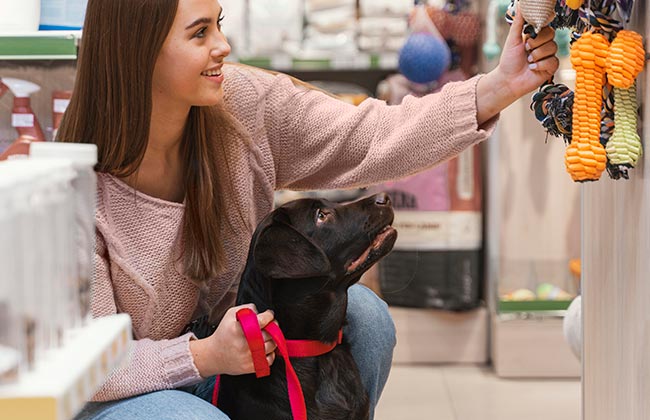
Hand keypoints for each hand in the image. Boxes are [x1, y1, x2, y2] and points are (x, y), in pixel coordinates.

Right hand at [190, 304, 276, 376]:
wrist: (214, 355)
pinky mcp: (251, 367)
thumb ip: (247, 308)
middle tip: (270, 324)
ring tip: (267, 336)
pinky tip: (264, 348)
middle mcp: (244, 344)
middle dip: (273, 326)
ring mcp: (248, 357)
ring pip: (272, 346)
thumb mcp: (230, 315)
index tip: (269, 315)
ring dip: (273, 339)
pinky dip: (270, 353)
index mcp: (238, 330)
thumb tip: (261, 311)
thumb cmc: (223, 334)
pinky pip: (270, 359)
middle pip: (270, 333)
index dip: (269, 316)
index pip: (262, 321)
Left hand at [476, 5, 559, 123]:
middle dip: (536, 43)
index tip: (530, 34)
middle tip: (526, 49)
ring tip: (527, 61)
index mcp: (535, 37)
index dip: (540, 29)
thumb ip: (519, 22)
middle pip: (551, 35)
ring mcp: (548, 56)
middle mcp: (543, 45)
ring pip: (552, 48)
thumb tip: (521, 4)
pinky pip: (553, 61)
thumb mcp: (513, 39)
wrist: (508, 80)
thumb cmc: (509, 61)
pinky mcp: (551, 68)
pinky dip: (540, 65)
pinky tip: (532, 69)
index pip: (546, 26)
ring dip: (536, 55)